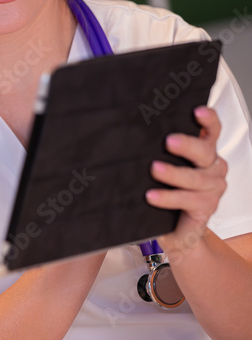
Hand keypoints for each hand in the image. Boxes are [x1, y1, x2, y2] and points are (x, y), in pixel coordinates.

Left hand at [147, 106, 227, 254]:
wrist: (174, 229)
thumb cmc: (166, 189)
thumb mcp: (162, 166)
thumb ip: (156, 150)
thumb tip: (125, 130)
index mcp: (205, 153)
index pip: (212, 132)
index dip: (207, 120)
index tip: (196, 111)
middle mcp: (213, 169)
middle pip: (205, 152)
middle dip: (187, 145)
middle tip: (168, 141)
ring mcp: (212, 190)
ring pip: (195, 179)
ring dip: (174, 174)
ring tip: (154, 169)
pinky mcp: (206, 209)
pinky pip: (188, 202)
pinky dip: (168, 198)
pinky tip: (152, 196)